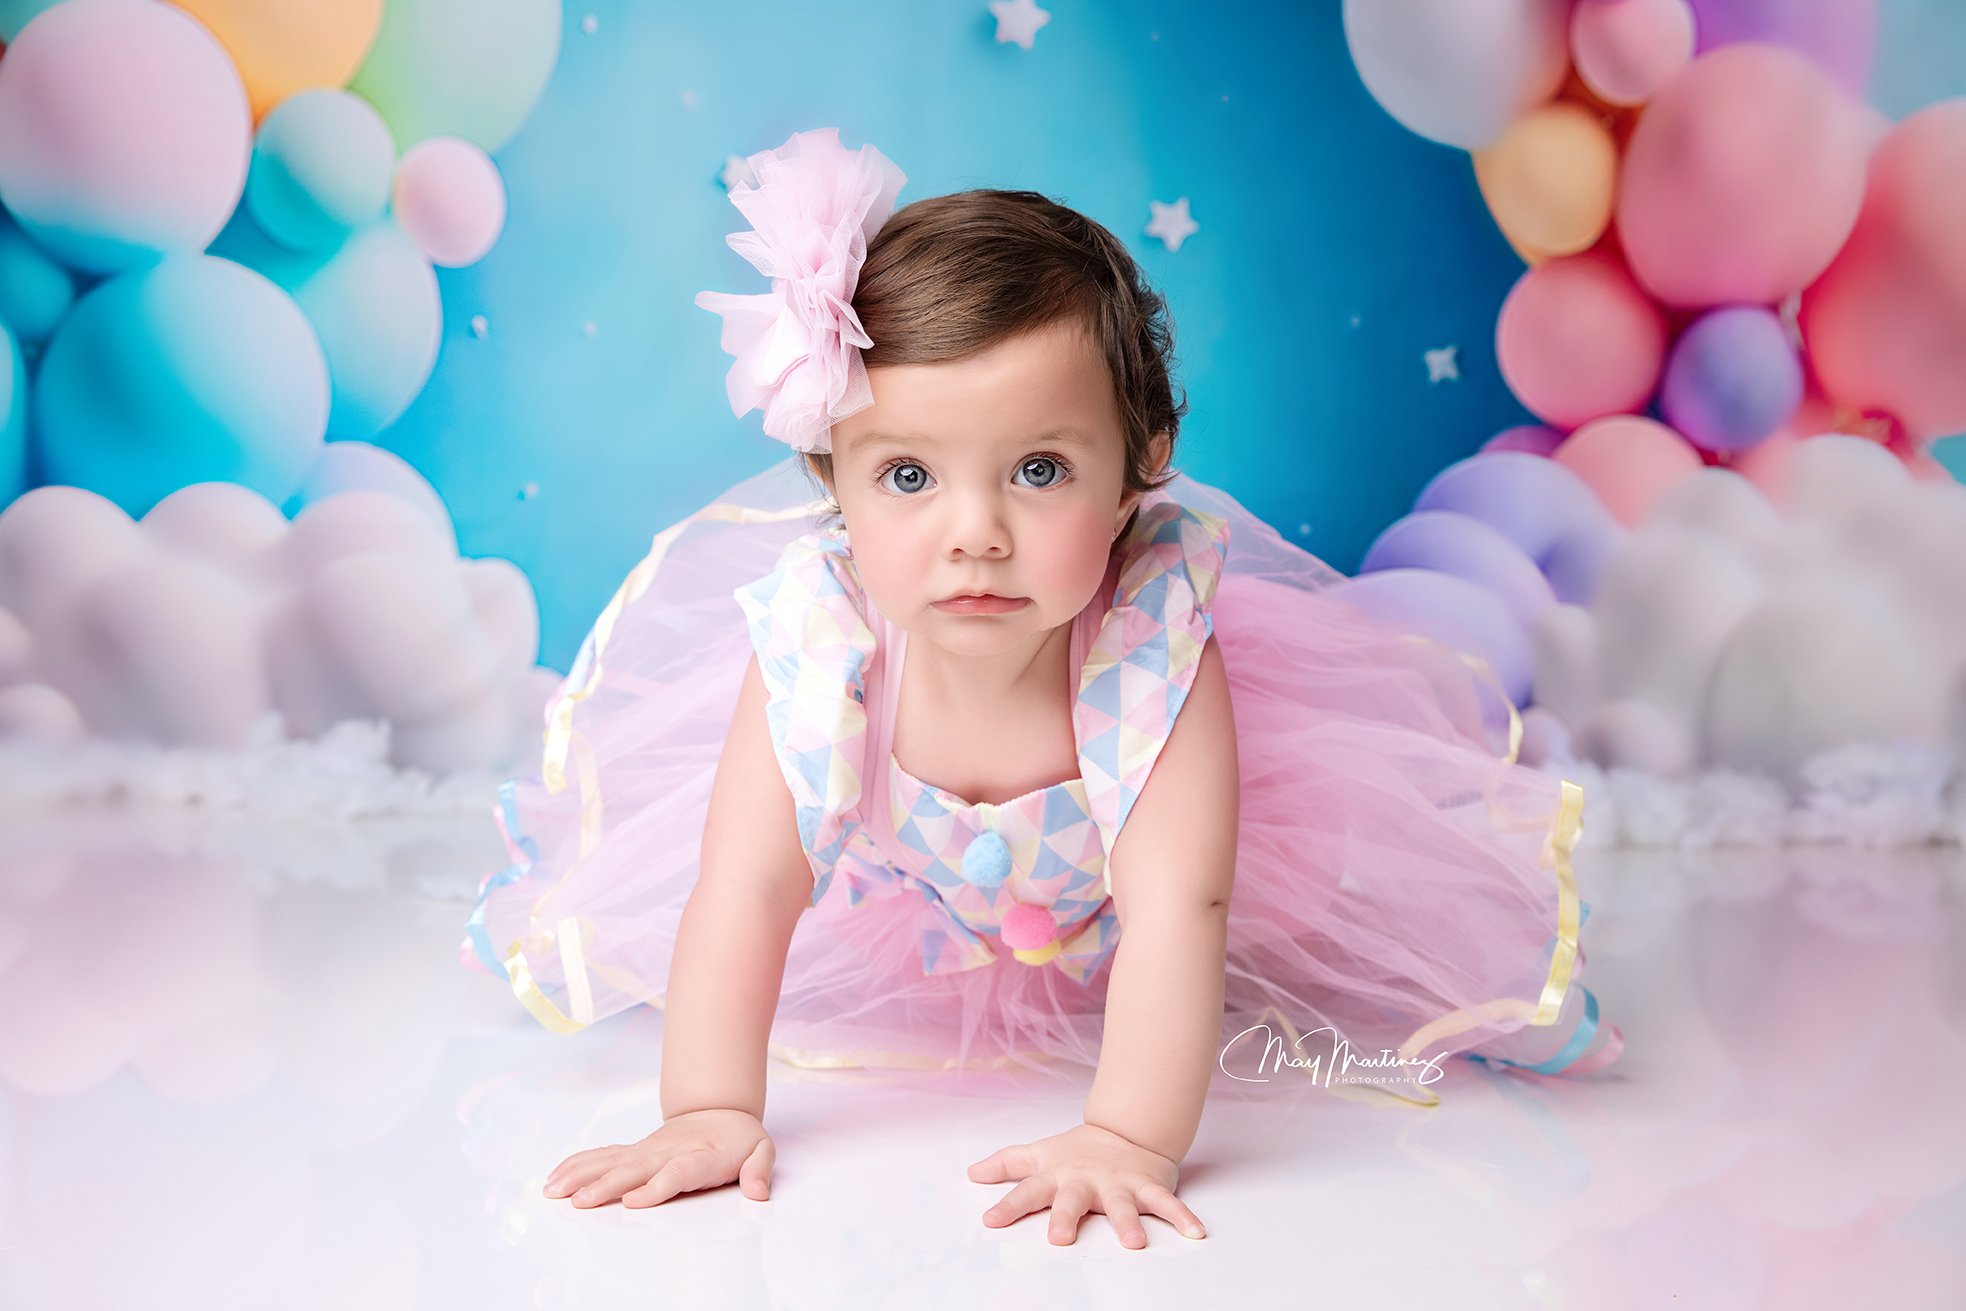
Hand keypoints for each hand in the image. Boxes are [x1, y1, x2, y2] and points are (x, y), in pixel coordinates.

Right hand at [542, 1108, 774, 1208]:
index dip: (655, 1187)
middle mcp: (667, 1152)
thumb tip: (759, 1193)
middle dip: (608, 1185)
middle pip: (635, 1169)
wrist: (720, 1111)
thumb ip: (760, 1171)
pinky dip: (578, 1165)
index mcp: (699, 1156)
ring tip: (556, 1191)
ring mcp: (647, 1150)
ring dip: (582, 1175)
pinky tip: (556, 1178)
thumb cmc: (739, 1138)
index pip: (677, 1173)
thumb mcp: (762, 1151)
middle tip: (582, 1202)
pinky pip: (602, 1157)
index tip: (633, 1201)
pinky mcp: (634, 1152)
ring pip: (611, 1161)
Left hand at [966, 1121, 1205, 1247]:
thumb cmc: (1078, 1151)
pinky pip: (1167, 1203)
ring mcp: (1119, 1184)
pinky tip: (1196, 1232)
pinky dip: (1183, 1217)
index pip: (1027, 1191)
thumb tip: (971, 1173)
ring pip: (1123, 1204)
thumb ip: (1007, 1165)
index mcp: (1058, 1176)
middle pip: (1073, 1200)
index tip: (990, 1221)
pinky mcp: (1148, 1186)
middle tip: (1059, 1237)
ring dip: (1129, 1223)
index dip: (1008, 1206)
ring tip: (1133, 1243)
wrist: (1128, 1128)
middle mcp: (1086, 1181)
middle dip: (1065, 1217)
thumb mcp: (1040, 1155)